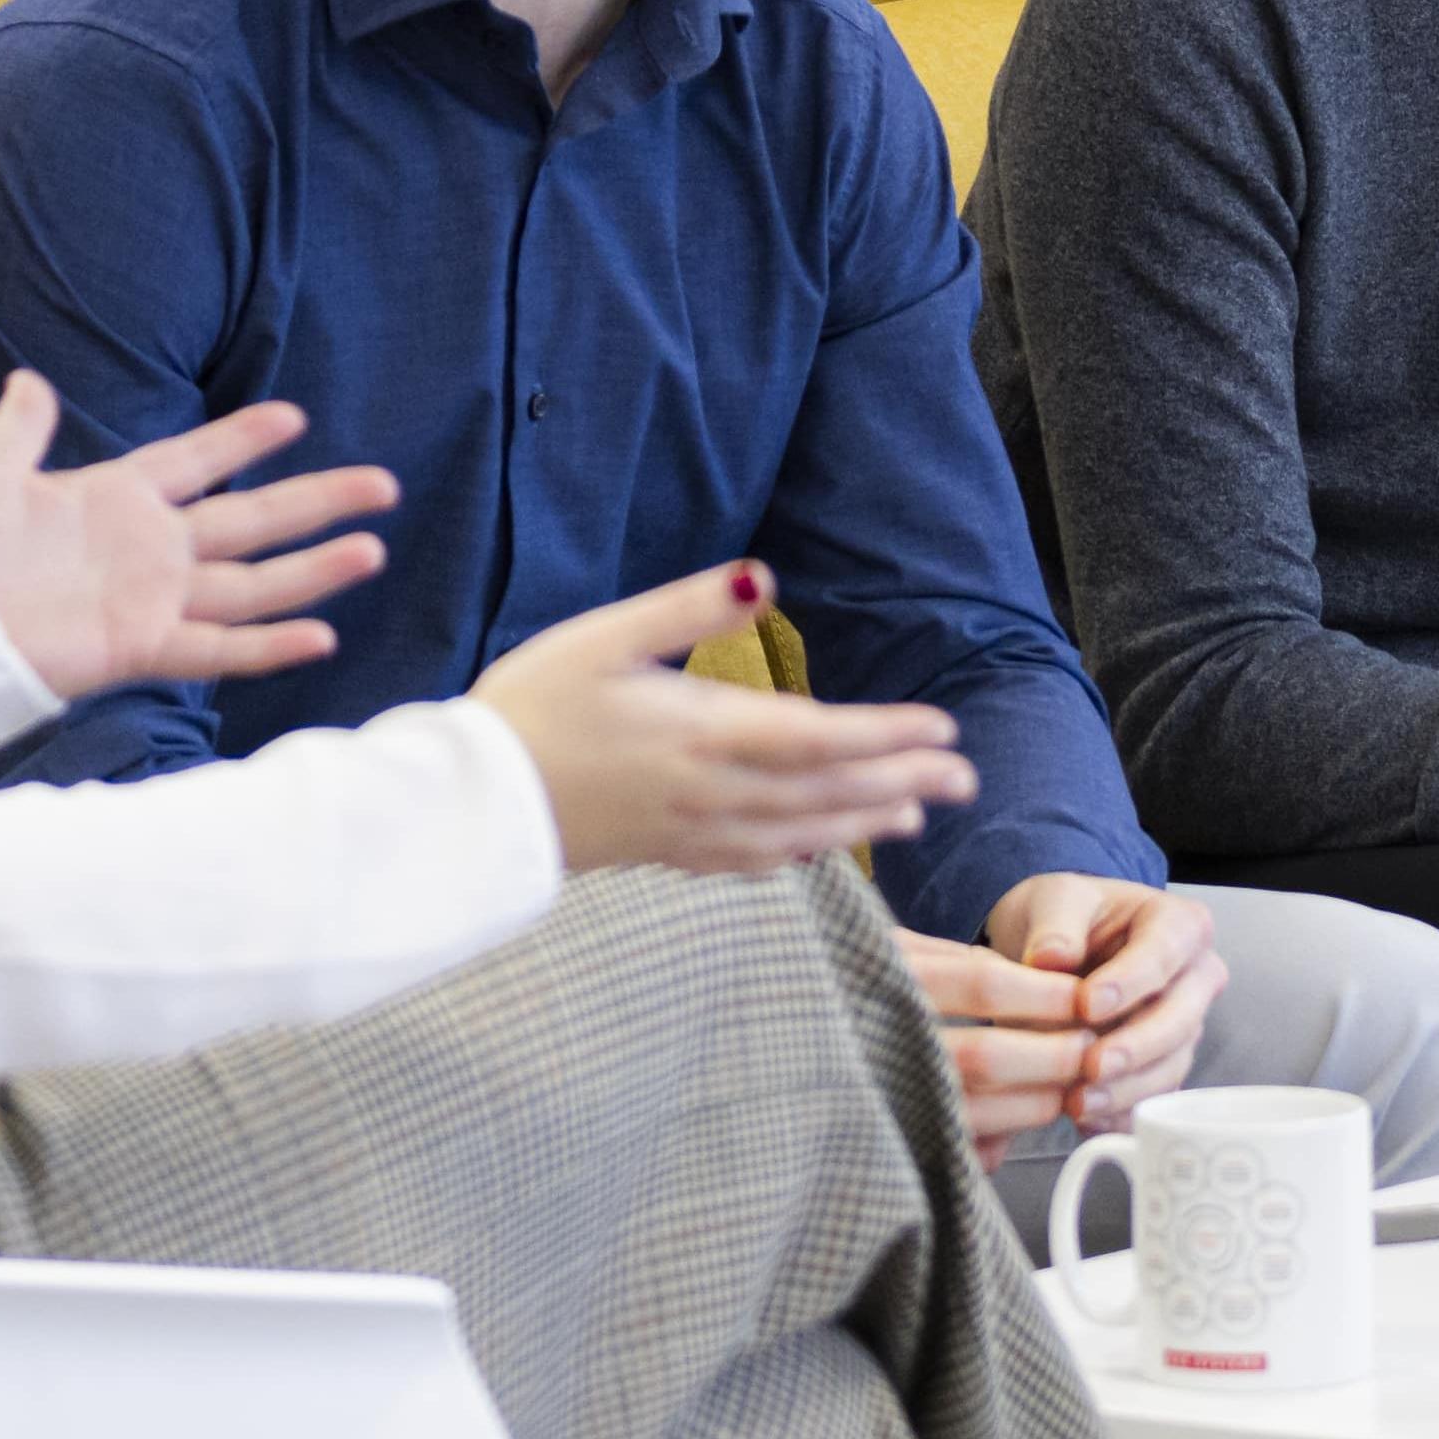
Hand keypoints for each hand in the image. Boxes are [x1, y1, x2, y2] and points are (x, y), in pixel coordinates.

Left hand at [0, 373, 394, 703]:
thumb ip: (20, 430)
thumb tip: (30, 380)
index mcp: (118, 498)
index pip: (197, 460)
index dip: (242, 439)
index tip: (294, 415)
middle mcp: (151, 549)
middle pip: (252, 520)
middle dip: (317, 502)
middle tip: (383, 484)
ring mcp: (153, 600)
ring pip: (253, 584)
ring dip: (313, 570)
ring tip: (372, 550)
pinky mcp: (142, 648)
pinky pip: (217, 649)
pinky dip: (267, 646)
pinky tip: (320, 635)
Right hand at [474, 563, 975, 877]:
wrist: (472, 804)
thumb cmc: (533, 706)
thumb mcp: (606, 637)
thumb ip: (691, 607)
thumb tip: (766, 577)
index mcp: (704, 734)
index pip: (823, 738)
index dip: (890, 737)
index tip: (943, 729)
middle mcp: (712, 793)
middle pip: (829, 791)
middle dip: (903, 782)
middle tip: (965, 777)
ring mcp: (693, 833)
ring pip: (803, 832)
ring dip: (866, 822)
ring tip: (917, 813)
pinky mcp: (668, 855)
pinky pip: (756, 860)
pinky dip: (804, 852)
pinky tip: (821, 848)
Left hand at [901, 874, 1222, 1160]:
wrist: (1061, 949)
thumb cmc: (1070, 917)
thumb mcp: (1057, 900)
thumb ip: (1055, 924)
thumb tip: (1050, 957)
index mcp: (1180, 925)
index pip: (1163, 954)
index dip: (1129, 983)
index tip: (1087, 1004)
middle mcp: (1195, 978)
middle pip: (1180, 1018)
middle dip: (1135, 1047)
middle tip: (1093, 1065)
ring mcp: (1184, 1027)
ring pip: (1170, 1064)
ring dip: (1127, 1089)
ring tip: (1079, 1102)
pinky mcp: (1164, 1065)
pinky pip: (1154, 1096)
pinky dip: (1121, 1113)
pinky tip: (1087, 1120)